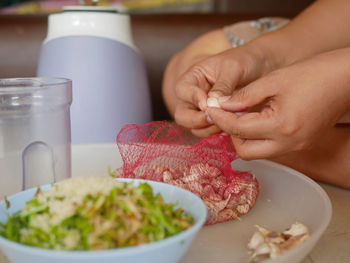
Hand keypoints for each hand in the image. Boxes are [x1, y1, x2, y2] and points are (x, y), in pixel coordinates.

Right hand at [174, 43, 271, 137]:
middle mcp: (194, 96)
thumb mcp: (234, 68)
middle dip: (195, 120)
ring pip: (194, 127)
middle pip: (182, 114)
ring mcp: (202, 111)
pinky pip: (208, 132)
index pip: (182, 89)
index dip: (192, 98)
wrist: (262, 68)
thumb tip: (211, 104)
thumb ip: (223, 85)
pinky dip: (217, 133)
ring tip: (227, 122)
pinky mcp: (214, 121)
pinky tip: (232, 127)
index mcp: (194, 78)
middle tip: (214, 118)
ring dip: (208, 129)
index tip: (207, 104)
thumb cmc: (245, 61)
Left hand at [207, 49, 349, 158]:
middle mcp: (289, 143)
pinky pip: (271, 148)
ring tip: (241, 115)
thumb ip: (244, 95)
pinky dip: (258, 137)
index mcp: (281, 126)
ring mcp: (297, 147)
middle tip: (227, 114)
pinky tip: (256, 119)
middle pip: (245, 151)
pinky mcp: (301, 144)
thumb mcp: (274, 80)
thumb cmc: (314, 73)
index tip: (210, 108)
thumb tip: (221, 105)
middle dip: (231, 134)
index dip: (220, 117)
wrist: (347, 78)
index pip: (238, 128)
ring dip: (244, 137)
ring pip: (258, 152)